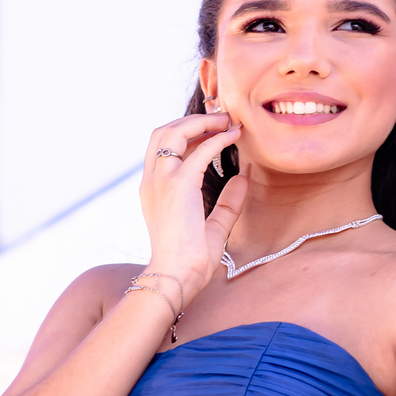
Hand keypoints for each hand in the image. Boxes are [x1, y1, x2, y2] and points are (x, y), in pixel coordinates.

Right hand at [139, 114, 246, 297]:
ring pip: (173, 132)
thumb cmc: (190, 261)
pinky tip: (234, 136)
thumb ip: (227, 203)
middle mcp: (152, 181)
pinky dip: (217, 139)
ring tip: (226, 120)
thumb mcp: (213, 227)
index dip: (186, 132)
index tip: (211, 128)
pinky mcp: (178, 185)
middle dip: (190, 120)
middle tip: (220, 118)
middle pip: (162, 132)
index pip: (162, 147)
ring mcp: (162, 181)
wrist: (176, 277)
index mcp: (154, 190)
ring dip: (201, 122)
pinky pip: (200, 151)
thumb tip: (243, 178)